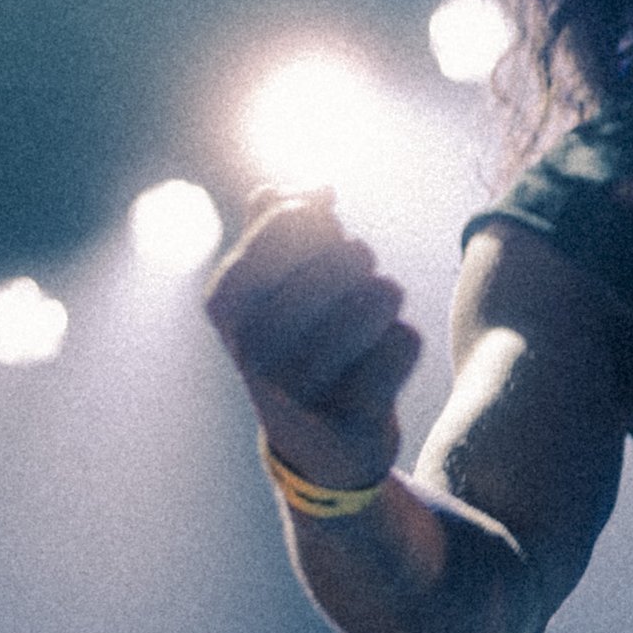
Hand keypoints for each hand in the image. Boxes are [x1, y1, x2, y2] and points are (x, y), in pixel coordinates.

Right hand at [204, 192, 421, 494]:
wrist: (317, 442)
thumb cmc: (301, 338)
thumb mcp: (277, 279)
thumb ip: (285, 220)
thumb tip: (318, 189)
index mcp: (225, 301)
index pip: (292, 218)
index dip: (324, 223)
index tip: (322, 244)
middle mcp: (251, 345)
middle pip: (350, 254)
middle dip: (364, 265)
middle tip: (351, 293)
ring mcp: (297, 386)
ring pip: (383, 294)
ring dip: (387, 302)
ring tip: (368, 324)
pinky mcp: (348, 417)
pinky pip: (406, 341)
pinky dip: (404, 344)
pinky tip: (379, 367)